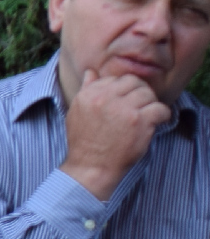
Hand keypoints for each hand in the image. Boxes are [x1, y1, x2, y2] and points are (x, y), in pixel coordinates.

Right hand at [62, 67, 167, 201]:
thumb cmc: (85, 142)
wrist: (91, 166)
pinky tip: (156, 122)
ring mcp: (123, 109)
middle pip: (134, 82)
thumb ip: (87, 90)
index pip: (116, 78)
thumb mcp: (77, 112)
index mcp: (89, 94)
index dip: (125, 89)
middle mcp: (105, 98)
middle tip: (141, 106)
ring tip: (147, 116)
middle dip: (140, 93)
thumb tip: (91, 72)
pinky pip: (160, 108)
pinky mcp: (139, 121)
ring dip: (151, 104)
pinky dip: (162, 115)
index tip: (126, 101)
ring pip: (148, 94)